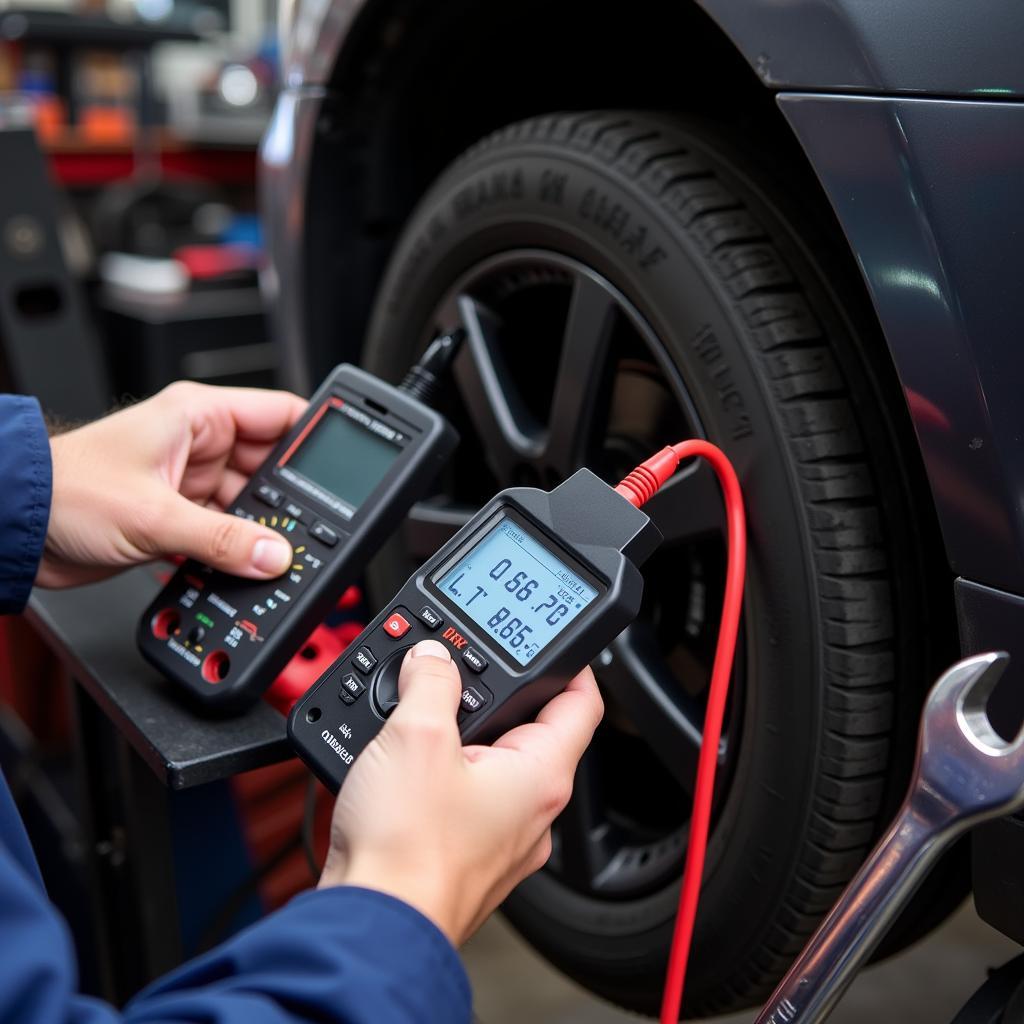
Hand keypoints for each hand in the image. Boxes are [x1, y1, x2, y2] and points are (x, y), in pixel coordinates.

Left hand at [38, 381, 306, 587]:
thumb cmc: (65, 490)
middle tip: (316, 527)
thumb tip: (275, 555)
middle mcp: (200, 444)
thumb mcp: (155, 515)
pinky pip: (226, 531)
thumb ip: (223, 538)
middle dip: (293, 499)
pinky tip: (248, 565)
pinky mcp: (178, 516)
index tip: (346, 466)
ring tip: (280, 553)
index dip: (317, 437)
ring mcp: (190, 482)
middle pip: (272, 468)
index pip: (281, 414)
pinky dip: (237, 549)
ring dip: (261, 530)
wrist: (13, 528)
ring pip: (250, 505)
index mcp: (199, 415)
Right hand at [319, 639, 603, 945]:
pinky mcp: (464, 854)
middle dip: (494, 694)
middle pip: (530, 729)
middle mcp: (532, 811)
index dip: (569, 663)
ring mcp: (500, 838)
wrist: (371, 924)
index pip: (582, 702)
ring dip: (460, 733)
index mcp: (541, 775)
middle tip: (459, 669)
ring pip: (491, 764)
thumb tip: (432, 659)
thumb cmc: (407, 850)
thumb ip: (430, 682)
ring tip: (421, 711)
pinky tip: (402, 763)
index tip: (549, 642)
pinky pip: (463, 797)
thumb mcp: (417, 736)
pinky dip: (439, 772)